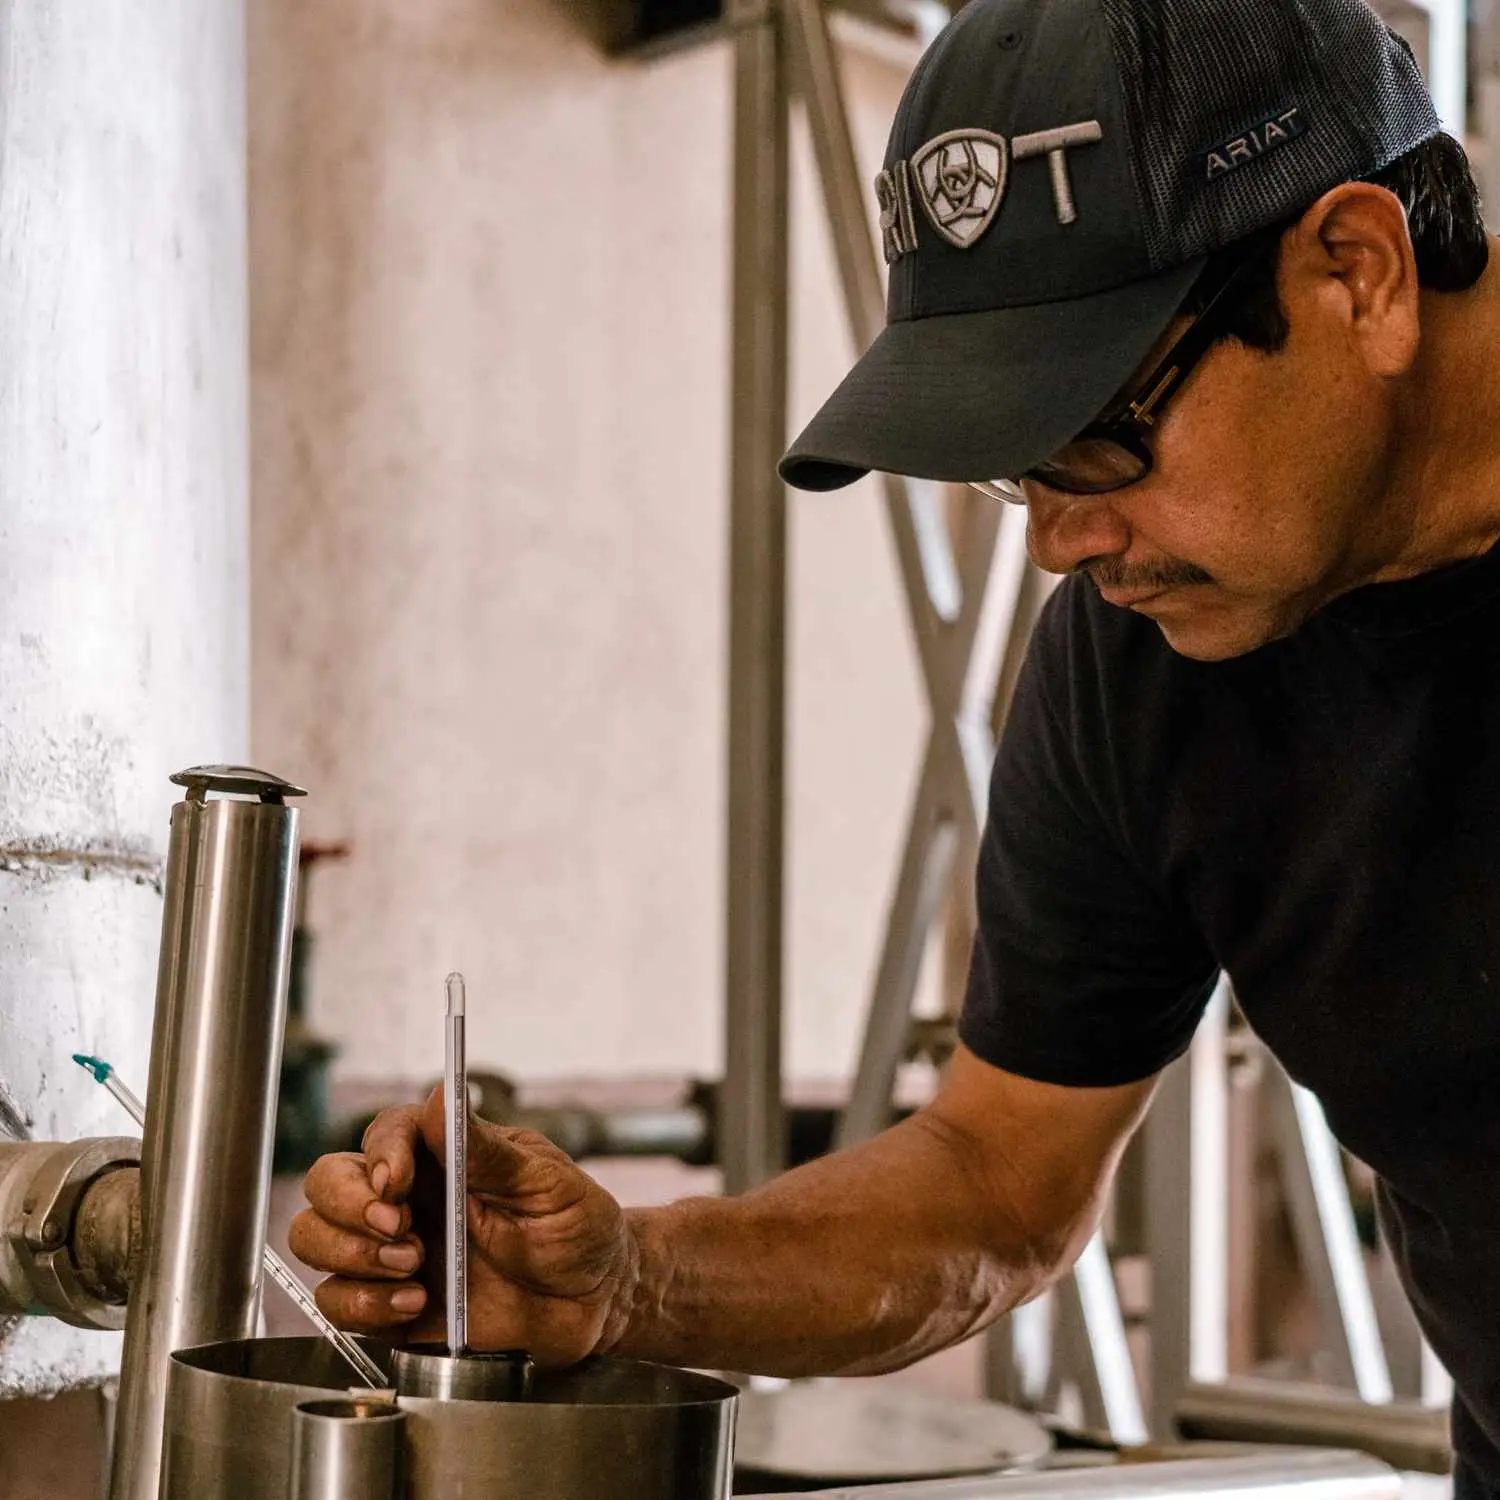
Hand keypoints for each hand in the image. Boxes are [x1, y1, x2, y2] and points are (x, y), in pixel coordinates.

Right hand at [289, 1086, 637, 1364]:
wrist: (594, 1300)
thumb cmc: (577, 1227)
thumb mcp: (545, 1183)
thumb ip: (488, 1150)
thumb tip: (441, 1097)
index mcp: (445, 1157)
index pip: (385, 1134)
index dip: (380, 1154)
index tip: (395, 1182)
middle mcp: (409, 1199)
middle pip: (327, 1182)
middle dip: (348, 1206)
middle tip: (402, 1231)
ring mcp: (394, 1252)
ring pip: (316, 1239)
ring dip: (352, 1256)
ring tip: (414, 1269)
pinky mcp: (390, 1306)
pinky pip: (338, 1303)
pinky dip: (363, 1305)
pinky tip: (413, 1304)